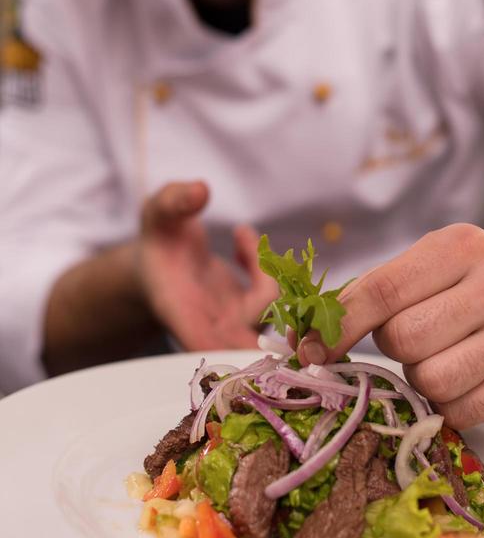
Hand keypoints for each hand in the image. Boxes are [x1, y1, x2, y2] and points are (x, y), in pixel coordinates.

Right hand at [138, 181, 277, 349]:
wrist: (159, 258)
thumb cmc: (156, 237)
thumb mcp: (157, 211)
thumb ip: (174, 201)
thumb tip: (200, 190)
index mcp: (179, 309)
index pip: (203, 341)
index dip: (231, 347)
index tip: (252, 331)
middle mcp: (208, 323)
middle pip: (248, 342)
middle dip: (271, 318)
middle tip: (266, 264)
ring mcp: (231, 319)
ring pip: (269, 314)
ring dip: (270, 274)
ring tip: (243, 237)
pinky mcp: (248, 310)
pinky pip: (274, 298)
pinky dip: (270, 269)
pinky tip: (244, 240)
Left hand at [298, 224, 483, 426]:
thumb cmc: (453, 288)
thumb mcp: (417, 269)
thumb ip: (361, 295)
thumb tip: (302, 342)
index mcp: (462, 247)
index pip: (382, 291)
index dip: (337, 326)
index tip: (310, 350)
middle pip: (403, 339)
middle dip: (391, 346)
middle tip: (408, 337)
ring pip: (429, 380)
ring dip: (417, 377)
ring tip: (436, 356)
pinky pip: (456, 412)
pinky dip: (444, 404)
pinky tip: (459, 379)